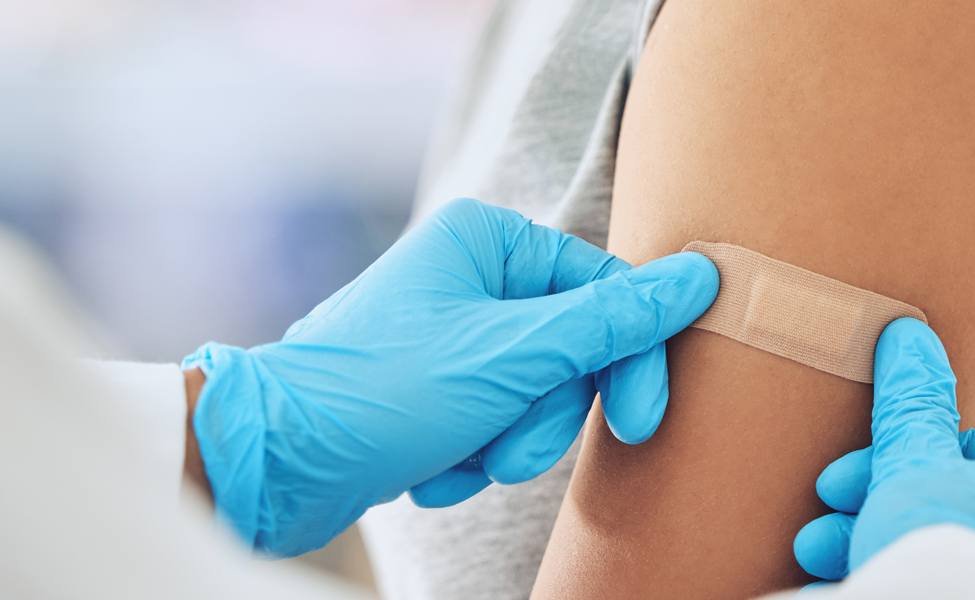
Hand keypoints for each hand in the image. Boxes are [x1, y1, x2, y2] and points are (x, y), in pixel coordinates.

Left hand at [184, 198, 717, 556]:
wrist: (273, 461)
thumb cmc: (381, 392)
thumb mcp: (512, 358)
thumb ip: (611, 322)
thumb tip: (701, 275)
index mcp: (485, 240)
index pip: (601, 292)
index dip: (630, 362)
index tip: (643, 422)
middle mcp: (464, 275)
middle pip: (568, 352)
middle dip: (542, 418)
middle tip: (509, 453)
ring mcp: (445, 334)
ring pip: (531, 397)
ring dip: (502, 445)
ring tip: (455, 462)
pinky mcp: (426, 389)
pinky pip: (487, 425)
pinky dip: (467, 459)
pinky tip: (425, 471)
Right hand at [792, 318, 974, 599]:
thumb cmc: (950, 549)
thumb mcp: (918, 464)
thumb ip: (915, 406)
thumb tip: (907, 336)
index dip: (907, 450)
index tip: (854, 465)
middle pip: (962, 502)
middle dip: (880, 502)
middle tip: (829, 504)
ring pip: (955, 553)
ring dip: (878, 541)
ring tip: (816, 551)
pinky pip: (960, 588)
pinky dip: (907, 578)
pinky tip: (844, 578)